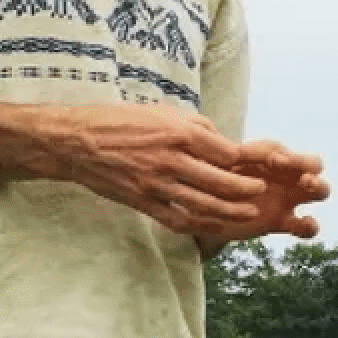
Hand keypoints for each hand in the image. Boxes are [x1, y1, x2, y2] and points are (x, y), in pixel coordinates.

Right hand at [45, 103, 267, 233]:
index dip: (244, 161)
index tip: (255, 165)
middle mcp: (170, 159)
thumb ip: (197, 127)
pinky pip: (176, 219)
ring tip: (248, 213)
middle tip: (261, 192)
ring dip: (230, 212)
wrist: (75, 142)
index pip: (225, 152)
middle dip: (245, 189)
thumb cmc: (121, 122)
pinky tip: (213, 226)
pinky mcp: (142, 201)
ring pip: (203, 204)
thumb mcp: (163, 112)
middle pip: (220, 181)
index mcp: (178, 133)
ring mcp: (156, 183)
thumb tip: (225, 143)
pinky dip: (198, 225)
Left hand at [190, 139, 330, 243]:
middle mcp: (280, 175)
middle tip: (302, 175)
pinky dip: (311, 225)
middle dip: (309, 165)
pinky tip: (306, 223)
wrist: (202, 213)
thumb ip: (219, 159)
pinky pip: (306, 226)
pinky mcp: (283, 222)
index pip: (283, 150)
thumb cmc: (207, 184)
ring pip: (318, 190)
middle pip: (312, 164)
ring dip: (319, 187)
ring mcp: (285, 199)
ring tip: (308, 187)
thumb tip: (225, 148)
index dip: (282, 152)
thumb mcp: (210, 168)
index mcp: (263, 159)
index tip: (274, 161)